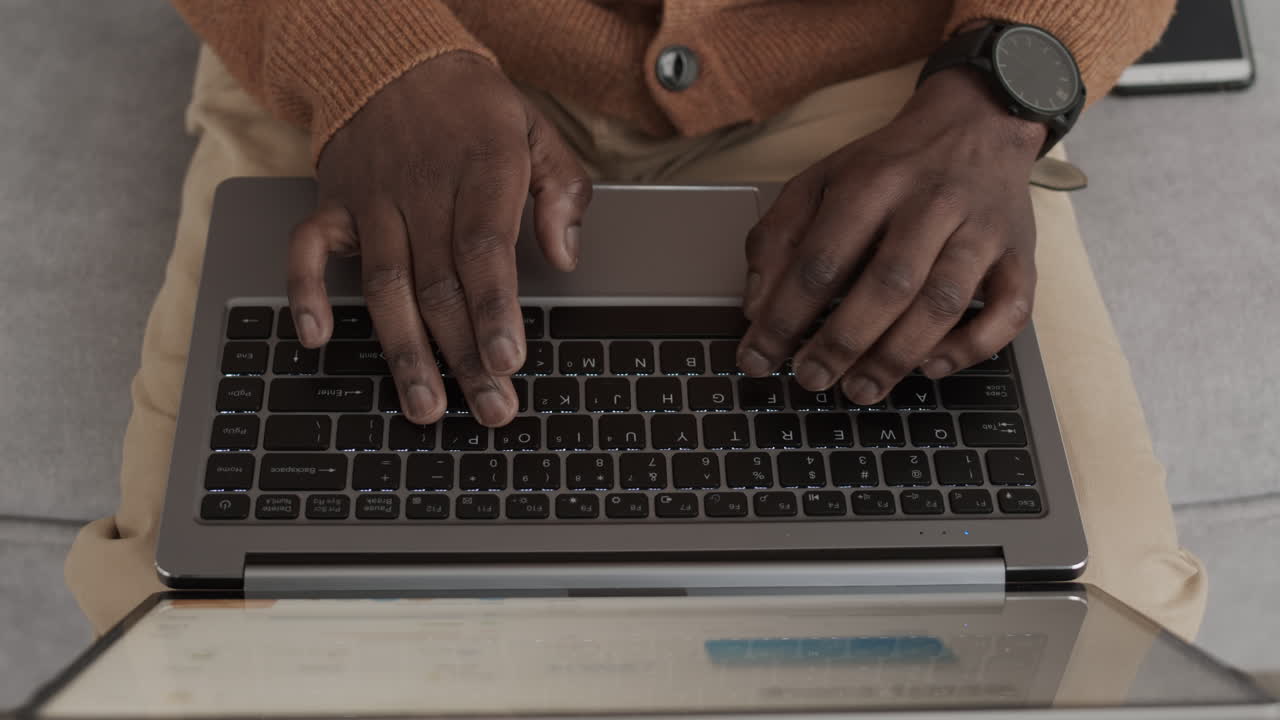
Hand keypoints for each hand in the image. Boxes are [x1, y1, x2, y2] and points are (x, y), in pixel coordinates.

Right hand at [287, 52, 590, 426]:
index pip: (486, 249)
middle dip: (465, 356)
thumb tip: (566, 256)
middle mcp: (422, 189)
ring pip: (385, 285)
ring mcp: (372, 200)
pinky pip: (308, 250)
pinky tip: (316, 339)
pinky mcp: (333, 204)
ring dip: (404, 351)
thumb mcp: (537, 131)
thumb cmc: (473, 107)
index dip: (495, 309)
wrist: (391, 57)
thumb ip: (562, 193)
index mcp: (481, 169)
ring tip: (425, 407)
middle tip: (490, 410)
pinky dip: (306, 292)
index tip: (507, 361)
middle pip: (441, 285)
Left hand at [738, 67, 1046, 403]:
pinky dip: (970, 348)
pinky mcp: (1020, 255)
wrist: (976, 123)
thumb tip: (756, 307)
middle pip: (887, 284)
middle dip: (842, 342)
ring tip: (858, 389)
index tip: (756, 359)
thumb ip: (778, 237)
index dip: (784, 318)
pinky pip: (1009, 311)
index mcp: (872, 183)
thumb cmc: (888, 165)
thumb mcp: (819, 181)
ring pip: (944, 303)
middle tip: (810, 379)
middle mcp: (932, 204)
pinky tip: (930, 367)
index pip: (820, 261)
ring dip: (897, 356)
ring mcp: (982, 231)